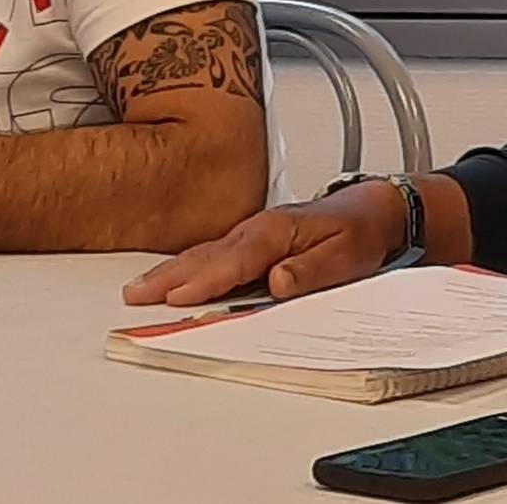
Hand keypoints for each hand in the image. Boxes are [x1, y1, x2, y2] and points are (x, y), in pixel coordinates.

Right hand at [123, 179, 409, 306]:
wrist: (369, 209)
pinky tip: (170, 278)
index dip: (204, 281)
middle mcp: (257, 230)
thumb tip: (277, 282)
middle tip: (137, 296)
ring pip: (203, 254)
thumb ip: (309, 271)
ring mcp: (250, 234)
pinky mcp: (250, 242)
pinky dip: (186, 267)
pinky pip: (212, 255)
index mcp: (277, 232)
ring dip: (170, 271)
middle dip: (169, 276)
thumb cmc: (358, 233)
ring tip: (139, 289)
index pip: (234, 261)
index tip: (176, 297)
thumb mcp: (345, 257)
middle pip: (206, 256)